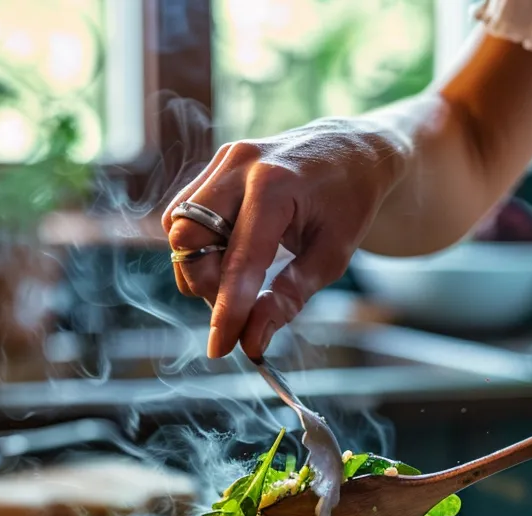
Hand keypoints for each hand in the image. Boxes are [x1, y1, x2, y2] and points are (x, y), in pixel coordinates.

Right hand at [163, 120, 404, 358]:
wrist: (353, 150)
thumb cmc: (348, 203)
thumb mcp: (332, 256)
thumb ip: (289, 297)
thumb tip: (252, 340)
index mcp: (276, 186)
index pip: (239, 260)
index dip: (226, 310)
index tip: (220, 349)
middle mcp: (240, 165)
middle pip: (189, 239)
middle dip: (206, 283)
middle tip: (241, 303)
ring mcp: (223, 160)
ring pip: (179, 227)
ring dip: (199, 265)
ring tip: (240, 278)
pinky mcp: (215, 165)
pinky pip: (184, 214)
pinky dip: (200, 245)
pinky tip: (232, 254)